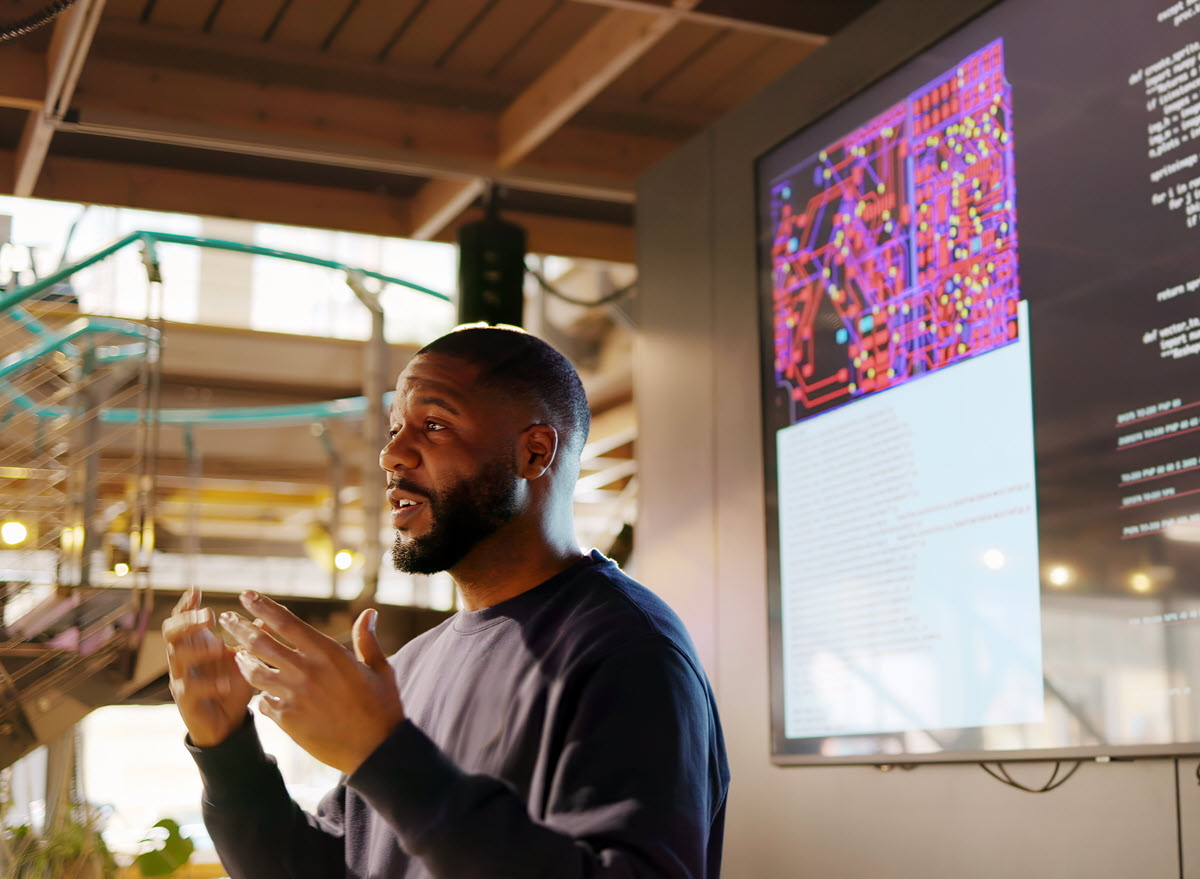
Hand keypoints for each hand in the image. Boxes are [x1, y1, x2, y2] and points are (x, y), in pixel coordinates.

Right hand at [163, 587, 254, 746]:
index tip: (197, 590)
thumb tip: (269, 613)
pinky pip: (189, 689)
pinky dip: (207, 684)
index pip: (183, 618)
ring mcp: (182, 679)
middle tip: (209, 617)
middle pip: (171, 632)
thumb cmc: (233, 684)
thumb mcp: (245, 658)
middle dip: (187, 621)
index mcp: (196, 643)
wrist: (227, 723)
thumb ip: (253, 637)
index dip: (187, 604)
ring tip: (218, 647)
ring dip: (197, 649)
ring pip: (176, 657)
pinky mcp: (186, 701)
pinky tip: (224, 683)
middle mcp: (184, 658)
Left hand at [219, 591, 405, 774]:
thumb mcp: (379, 668)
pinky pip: (263, 702)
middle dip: (239, 628)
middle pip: (261, 643)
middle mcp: (305, 671)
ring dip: (242, 661)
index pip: (285, 622)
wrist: (376, 750)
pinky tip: (260, 692)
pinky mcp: (287, 720)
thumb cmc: (382, 706)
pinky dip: (260, 695)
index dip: (263, 606)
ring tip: (235, 654)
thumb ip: (367, 639)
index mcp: (327, 653)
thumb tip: (369, 613)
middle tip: (225, 618)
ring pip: (254, 673)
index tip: (247, 595)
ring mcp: (293, 696)